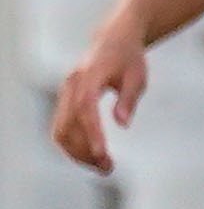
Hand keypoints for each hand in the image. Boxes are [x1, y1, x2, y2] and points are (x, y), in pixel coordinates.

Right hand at [48, 24, 149, 173]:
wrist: (112, 40)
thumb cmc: (129, 58)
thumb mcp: (137, 76)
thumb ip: (129, 99)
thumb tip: (122, 123)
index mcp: (89, 76)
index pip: (85, 108)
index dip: (91, 132)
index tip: (102, 153)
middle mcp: (71, 86)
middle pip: (69, 124)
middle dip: (85, 150)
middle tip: (109, 168)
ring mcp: (65, 94)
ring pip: (61, 131)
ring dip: (78, 152)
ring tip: (104, 167)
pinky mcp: (65, 102)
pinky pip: (62, 129)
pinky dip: (73, 146)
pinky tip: (92, 157)